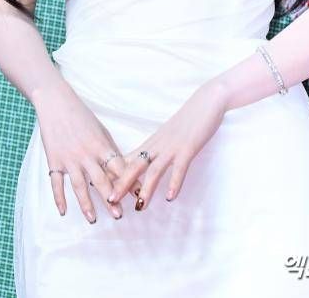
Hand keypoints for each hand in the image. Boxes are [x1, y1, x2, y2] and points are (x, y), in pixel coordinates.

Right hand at [32, 76, 142, 222]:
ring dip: (86, 204)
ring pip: (80, 186)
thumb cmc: (81, 116)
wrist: (56, 104)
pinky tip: (63, 212)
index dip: (128, 182)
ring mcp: (69, 159)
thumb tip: (121, 168)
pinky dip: (59, 198)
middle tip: (118, 215)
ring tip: (93, 219)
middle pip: (101, 181)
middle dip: (111, 199)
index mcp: (101, 145)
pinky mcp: (54, 161)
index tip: (137, 196)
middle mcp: (86, 154)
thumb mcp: (101, 130)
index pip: (118, 168)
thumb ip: (109, 149)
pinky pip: (57, 183)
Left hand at [108, 79, 227, 210]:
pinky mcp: (188, 148)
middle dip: (122, 184)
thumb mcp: (167, 135)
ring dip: (146, 190)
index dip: (115, 174)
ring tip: (140, 207)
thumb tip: (143, 162)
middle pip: (135, 166)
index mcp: (152, 143)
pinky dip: (174, 182)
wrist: (206, 101)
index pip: (128, 160)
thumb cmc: (188, 119)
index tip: (102, 188)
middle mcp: (158, 145)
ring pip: (154, 170)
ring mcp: (173, 147)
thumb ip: (156, 148)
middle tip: (110, 201)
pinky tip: (170, 197)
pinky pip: (179, 167)